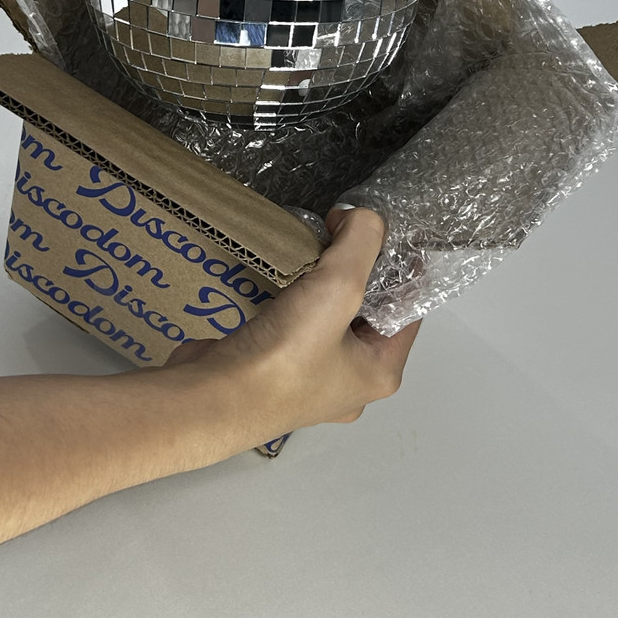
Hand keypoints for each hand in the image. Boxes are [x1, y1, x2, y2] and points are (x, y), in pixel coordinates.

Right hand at [168, 207, 419, 436]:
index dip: (399, 266)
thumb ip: (361, 242)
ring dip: (321, 286)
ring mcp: (309, 384)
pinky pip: (294, 330)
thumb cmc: (285, 355)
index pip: (407, 310)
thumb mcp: (338, 287)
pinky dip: (291, 302)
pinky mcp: (272, 376)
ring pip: (329, 321)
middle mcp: (350, 384)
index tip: (377, 229)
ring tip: (309, 250)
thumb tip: (362, 218)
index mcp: (380, 373)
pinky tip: (279, 278)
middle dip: (357, 273)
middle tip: (338, 233)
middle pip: (367, 314)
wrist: (210, 400)